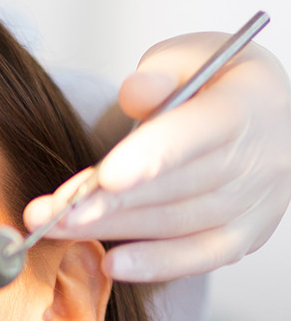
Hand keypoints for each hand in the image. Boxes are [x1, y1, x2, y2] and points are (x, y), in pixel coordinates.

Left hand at [25, 32, 290, 281]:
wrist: (266, 113)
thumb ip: (158, 75)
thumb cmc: (216, 80)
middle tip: (54, 212)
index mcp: (245, 107)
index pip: (196, 134)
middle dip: (110, 202)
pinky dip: (157, 264)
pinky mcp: (247, 233)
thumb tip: (135, 93)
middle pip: (178, 187)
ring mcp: (258, 201)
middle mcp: (260, 159)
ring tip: (58, 228)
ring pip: (180, 223)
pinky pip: (201, 256)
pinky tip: (112, 264)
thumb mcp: (189, 56)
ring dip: (115, 230)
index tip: (106, 177)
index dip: (151, 157)